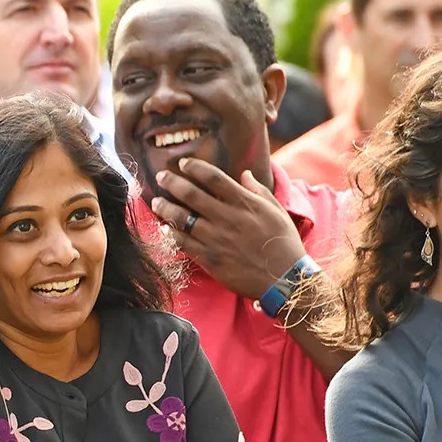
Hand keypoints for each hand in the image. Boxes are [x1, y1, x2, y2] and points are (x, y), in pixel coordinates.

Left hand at [149, 158, 304, 298]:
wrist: (285, 279)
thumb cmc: (283, 243)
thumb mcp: (276, 211)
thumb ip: (258, 191)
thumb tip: (245, 173)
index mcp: (245, 204)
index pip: (214, 178)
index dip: (195, 167)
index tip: (183, 162)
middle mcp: (228, 218)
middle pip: (192, 194)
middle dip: (172, 182)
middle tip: (161, 176)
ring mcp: (217, 239)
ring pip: (182, 218)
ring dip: (165, 207)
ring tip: (156, 202)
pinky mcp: (210, 259)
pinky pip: (183, 243)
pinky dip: (171, 234)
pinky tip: (164, 228)